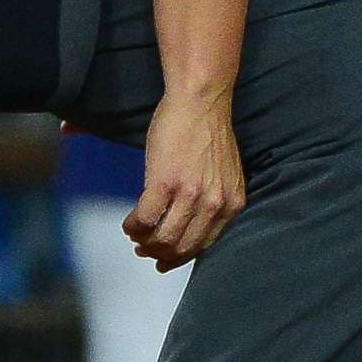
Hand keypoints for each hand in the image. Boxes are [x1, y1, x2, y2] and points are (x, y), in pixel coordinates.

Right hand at [126, 87, 246, 265]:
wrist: (201, 100)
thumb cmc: (208, 133)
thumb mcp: (224, 174)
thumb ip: (214, 199)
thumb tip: (194, 224)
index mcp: (232, 202)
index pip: (205, 245)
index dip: (181, 257)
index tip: (165, 261)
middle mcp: (215, 203)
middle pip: (182, 246)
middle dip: (159, 254)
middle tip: (144, 250)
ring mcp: (190, 194)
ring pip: (162, 238)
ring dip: (143, 242)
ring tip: (135, 235)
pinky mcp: (165, 183)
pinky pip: (143, 219)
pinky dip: (133, 226)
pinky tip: (129, 223)